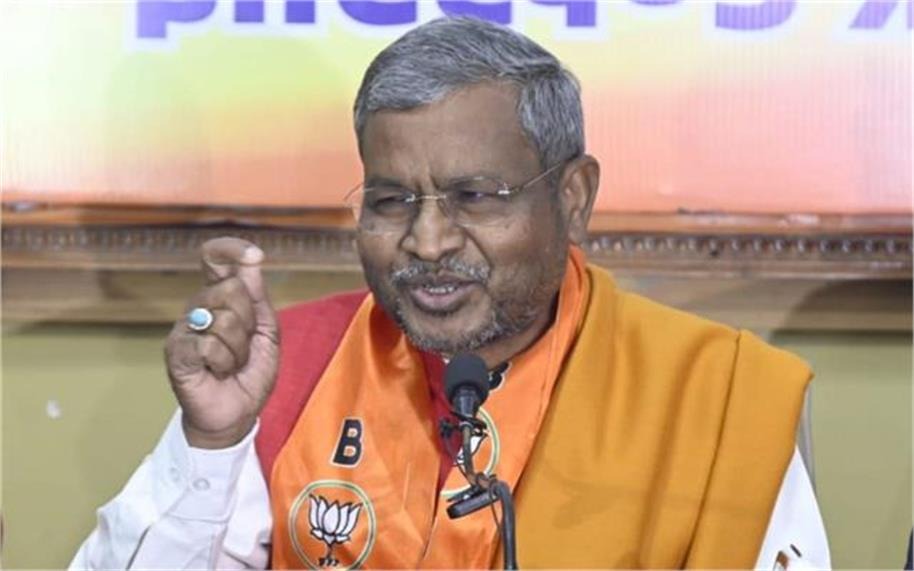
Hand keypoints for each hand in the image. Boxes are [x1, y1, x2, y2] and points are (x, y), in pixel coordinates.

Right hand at [164, 237, 279, 448]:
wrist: (237, 413)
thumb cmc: (250, 373)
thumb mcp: (266, 332)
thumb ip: (258, 296)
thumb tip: (252, 259)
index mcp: (219, 298)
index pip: (214, 259)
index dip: (230, 249)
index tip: (254, 254)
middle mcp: (198, 306)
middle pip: (231, 289)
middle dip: (249, 322)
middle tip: (244, 346)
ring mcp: (184, 328)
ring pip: (224, 319)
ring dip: (239, 349)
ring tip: (231, 363)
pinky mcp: (176, 351)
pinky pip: (209, 344)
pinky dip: (224, 362)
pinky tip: (217, 372)